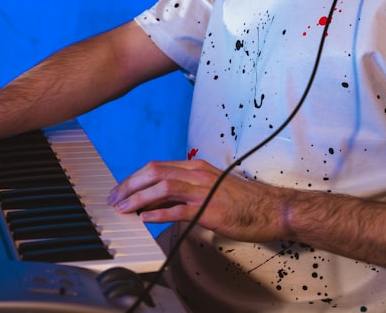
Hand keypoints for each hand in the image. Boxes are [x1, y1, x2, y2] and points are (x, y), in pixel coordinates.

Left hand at [107, 159, 287, 242]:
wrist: (271, 208)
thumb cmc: (242, 200)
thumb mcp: (209, 186)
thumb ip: (184, 190)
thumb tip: (157, 200)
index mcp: (196, 167)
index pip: (156, 167)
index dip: (134, 178)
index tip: (121, 189)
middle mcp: (197, 174)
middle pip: (154, 172)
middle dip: (130, 185)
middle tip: (115, 198)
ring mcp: (203, 191)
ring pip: (162, 188)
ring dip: (139, 198)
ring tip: (124, 208)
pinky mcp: (210, 210)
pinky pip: (179, 210)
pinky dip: (159, 213)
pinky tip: (146, 218)